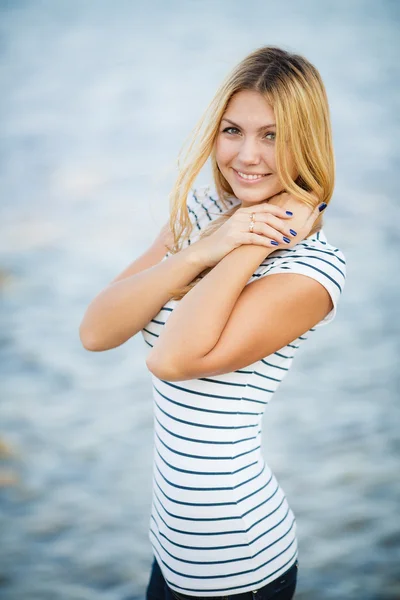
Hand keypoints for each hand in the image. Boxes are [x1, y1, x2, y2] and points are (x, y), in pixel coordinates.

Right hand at [192, 193, 326, 267]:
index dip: (279, 210)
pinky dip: (265, 241)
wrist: (206, 251)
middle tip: (292, 231)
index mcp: (242, 212)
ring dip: (276, 233)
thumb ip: (251, 224)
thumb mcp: (238, 229)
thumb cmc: (224, 242)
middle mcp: (240, 217)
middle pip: (266, 216)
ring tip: (286, 240)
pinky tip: (273, 245)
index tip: (290, 215)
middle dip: (281, 224)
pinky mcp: (234, 238)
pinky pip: (253, 238)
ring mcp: (236, 226)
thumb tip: (269, 226)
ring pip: (262, 226)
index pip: (264, 207)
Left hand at [266, 191, 325, 248]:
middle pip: (302, 195)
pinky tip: (280, 217)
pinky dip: (283, 206)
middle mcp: (293, 196)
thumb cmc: (287, 237)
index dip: (315, 199)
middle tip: (300, 217)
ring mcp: (281, 196)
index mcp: (303, 203)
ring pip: (292, 196)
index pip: (314, 194)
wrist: (266, 238)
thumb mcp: (305, 229)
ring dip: (292, 204)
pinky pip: (282, 200)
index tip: (312, 207)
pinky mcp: (272, 199)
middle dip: (303, 203)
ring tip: (289, 219)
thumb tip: (322, 204)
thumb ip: (314, 215)